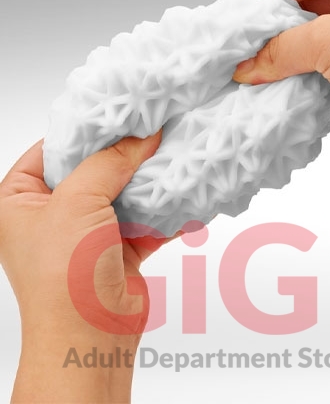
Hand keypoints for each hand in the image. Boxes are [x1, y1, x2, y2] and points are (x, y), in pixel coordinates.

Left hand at [0, 132, 174, 402]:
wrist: (90, 341)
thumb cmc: (61, 279)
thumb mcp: (77, 203)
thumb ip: (109, 161)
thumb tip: (142, 135)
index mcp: (22, 199)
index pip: (54, 148)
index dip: (87, 129)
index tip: (121, 110)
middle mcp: (54, 213)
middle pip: (95, 167)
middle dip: (126, 152)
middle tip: (155, 126)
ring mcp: (88, 231)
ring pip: (123, 191)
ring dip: (149, 178)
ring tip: (176, 152)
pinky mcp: (119, 247)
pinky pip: (145, 217)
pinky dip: (165, 207)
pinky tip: (185, 189)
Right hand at [233, 0, 329, 138]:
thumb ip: (282, 50)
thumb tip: (246, 66)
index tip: (232, 22)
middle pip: (301, 5)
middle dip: (270, 32)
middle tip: (237, 52)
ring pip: (311, 35)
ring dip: (284, 56)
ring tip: (252, 71)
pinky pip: (323, 59)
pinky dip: (301, 72)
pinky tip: (278, 84)